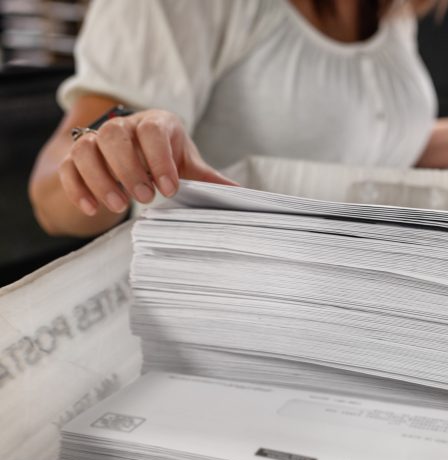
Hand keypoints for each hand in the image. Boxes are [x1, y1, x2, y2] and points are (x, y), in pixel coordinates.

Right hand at [58, 109, 235, 215]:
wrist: (135, 152)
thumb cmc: (166, 157)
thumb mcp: (188, 163)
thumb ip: (209, 178)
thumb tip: (241, 194)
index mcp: (156, 123)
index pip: (152, 131)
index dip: (159, 159)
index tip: (170, 189)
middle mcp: (122, 126)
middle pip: (114, 135)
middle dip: (128, 168)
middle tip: (145, 197)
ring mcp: (96, 140)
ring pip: (86, 149)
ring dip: (100, 179)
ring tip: (120, 207)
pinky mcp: (75, 158)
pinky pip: (69, 168)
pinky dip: (78, 189)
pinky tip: (94, 209)